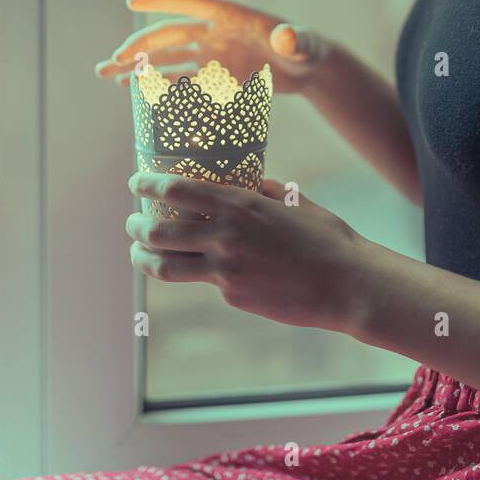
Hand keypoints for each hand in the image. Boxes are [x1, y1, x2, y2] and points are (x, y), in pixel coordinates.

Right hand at [95, 0, 328, 95]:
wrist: (309, 68)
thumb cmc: (307, 49)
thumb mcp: (303, 45)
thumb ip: (294, 39)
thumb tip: (287, 35)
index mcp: (230, 14)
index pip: (190, 2)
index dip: (162, 0)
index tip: (132, 1)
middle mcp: (215, 31)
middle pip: (170, 35)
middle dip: (140, 46)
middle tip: (113, 61)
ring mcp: (212, 54)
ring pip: (168, 58)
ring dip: (140, 66)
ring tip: (108, 76)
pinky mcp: (216, 75)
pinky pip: (182, 80)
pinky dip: (159, 85)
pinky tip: (135, 93)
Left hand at [125, 172, 367, 333]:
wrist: (347, 285)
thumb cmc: (327, 238)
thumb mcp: (294, 202)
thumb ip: (263, 191)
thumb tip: (247, 184)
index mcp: (240, 204)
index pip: (177, 190)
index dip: (148, 186)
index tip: (136, 182)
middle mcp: (226, 236)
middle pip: (159, 232)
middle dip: (137, 226)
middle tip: (132, 223)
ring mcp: (226, 271)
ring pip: (166, 266)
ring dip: (143, 258)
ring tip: (138, 253)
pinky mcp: (233, 297)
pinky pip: (205, 282)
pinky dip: (198, 273)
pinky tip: (204, 269)